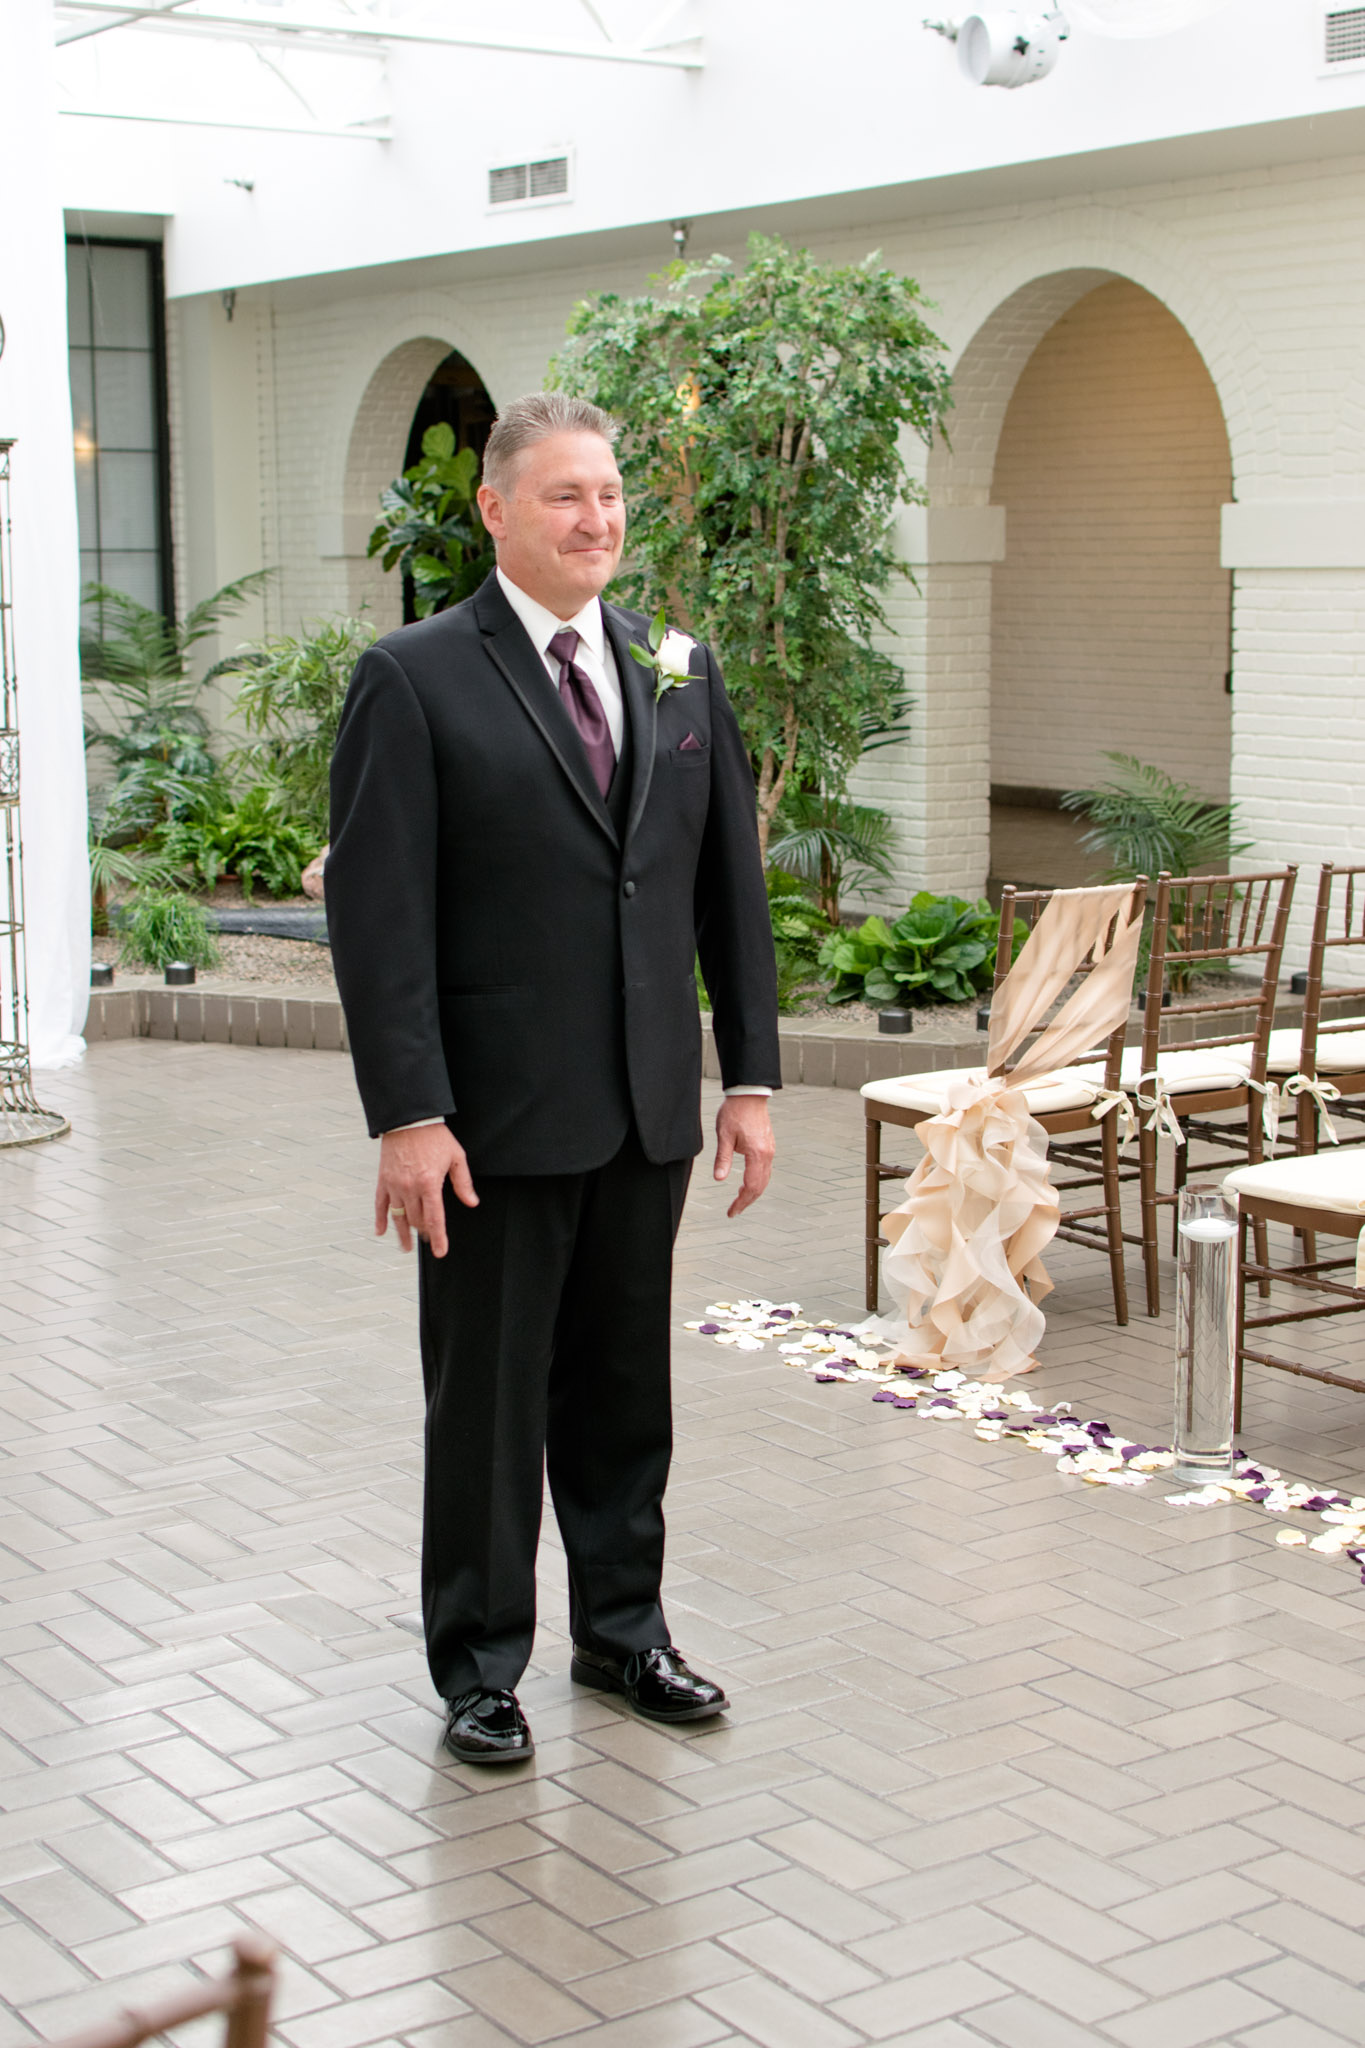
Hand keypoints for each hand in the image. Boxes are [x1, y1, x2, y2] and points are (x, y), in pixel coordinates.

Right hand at [376, 1124, 476, 1256]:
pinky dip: (380, 1219)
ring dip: (403, 1233)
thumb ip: (463, 1183)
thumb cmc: (435, 1137)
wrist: (409, 1119)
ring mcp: (394, 1185)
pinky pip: (380, 1204)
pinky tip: (380, 1231)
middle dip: (424, 1233)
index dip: (439, 1237)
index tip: (441, 1251)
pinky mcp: (383, 1179)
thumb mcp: (456, 1157)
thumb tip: (471, 1202)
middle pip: (417, 1219)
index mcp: (430, 1183)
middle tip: (430, 1241)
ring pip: (398, 1216)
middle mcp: (410, 1188)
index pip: (434, 1219)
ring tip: (406, 1247)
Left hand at [713, 1095, 774, 1217]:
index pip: (750, 1187)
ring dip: (752, 1192)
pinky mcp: (768, 1146)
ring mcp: (770, 1150)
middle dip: (747, 1201)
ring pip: (764, 1179)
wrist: (749, 1094)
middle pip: (760, 1186)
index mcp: (757, 1154)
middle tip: (734, 1211)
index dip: (741, 1202)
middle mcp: (767, 1154)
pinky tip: (746, 1183)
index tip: (731, 1212)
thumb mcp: (724, 1136)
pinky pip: (765, 1170)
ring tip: (738, 1200)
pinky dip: (757, 1181)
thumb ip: (722, 1159)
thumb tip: (719, 1179)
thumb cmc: (735, 1112)